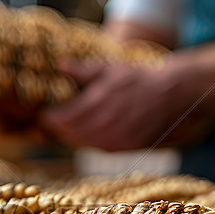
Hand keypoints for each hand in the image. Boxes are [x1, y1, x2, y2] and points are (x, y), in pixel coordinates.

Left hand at [39, 59, 203, 151]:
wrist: (171, 94)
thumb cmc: (138, 78)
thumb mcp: (110, 69)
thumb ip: (83, 71)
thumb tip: (60, 65)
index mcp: (100, 101)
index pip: (65, 117)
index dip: (51, 118)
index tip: (44, 114)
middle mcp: (107, 122)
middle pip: (72, 133)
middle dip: (59, 129)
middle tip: (52, 123)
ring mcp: (118, 137)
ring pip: (85, 143)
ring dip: (72, 138)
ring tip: (65, 131)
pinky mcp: (127, 146)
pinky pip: (101, 148)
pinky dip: (89, 143)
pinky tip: (85, 137)